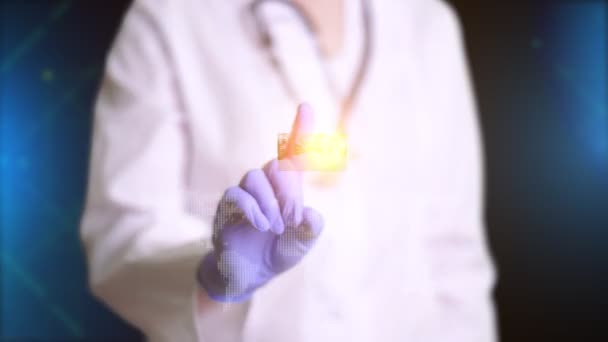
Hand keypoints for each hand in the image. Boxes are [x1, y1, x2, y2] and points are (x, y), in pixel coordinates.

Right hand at [198, 103, 323, 301]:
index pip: (293, 155)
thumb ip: (310, 230)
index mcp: (286, 189)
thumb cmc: (276, 252)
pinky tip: (261, 225)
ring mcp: (244, 194)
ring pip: (255, 177)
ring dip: (270, 202)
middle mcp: (265, 185)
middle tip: (293, 217)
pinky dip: (251, 209)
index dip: (300, 130)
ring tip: (277, 226)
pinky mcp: (226, 207)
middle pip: (277, 165)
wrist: (248, 275)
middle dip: (288, 189)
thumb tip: (310, 214)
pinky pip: (236, 195)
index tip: (306, 106)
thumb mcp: (301, 244)